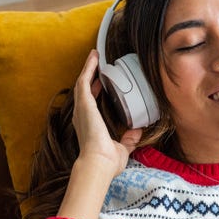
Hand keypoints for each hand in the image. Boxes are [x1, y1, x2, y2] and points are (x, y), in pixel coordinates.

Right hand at [71, 50, 142, 176]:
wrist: (99, 162)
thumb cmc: (107, 161)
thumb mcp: (122, 148)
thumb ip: (129, 139)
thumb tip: (137, 131)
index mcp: (89, 125)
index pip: (90, 104)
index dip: (94, 92)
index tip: (100, 84)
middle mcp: (81, 116)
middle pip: (84, 90)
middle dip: (89, 76)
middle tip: (96, 64)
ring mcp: (81, 109)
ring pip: (83, 82)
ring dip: (89, 68)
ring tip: (94, 55)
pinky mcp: (83, 103)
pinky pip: (84, 80)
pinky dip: (88, 68)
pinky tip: (94, 57)